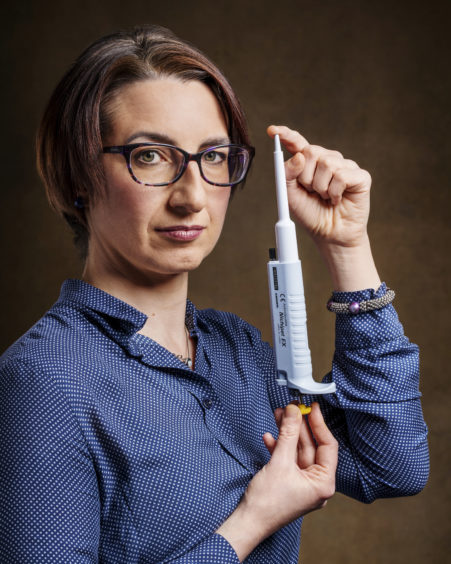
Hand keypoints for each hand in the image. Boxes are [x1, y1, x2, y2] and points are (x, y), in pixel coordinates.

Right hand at [216, 403, 337, 560]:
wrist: (248, 522)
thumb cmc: (267, 502)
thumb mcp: (280, 461)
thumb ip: (288, 433)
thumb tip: (294, 411)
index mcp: (323, 483)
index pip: (327, 446)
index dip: (319, 424)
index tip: (311, 408)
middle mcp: (316, 484)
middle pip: (311, 447)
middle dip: (299, 426)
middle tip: (292, 408)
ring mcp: (302, 484)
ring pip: (297, 451)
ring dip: (287, 434)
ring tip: (278, 416)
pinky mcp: (289, 483)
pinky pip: (288, 459)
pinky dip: (279, 447)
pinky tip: (269, 437)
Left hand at [267, 125, 380, 290]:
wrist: (330, 234)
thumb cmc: (311, 214)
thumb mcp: (290, 195)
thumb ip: (288, 175)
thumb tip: (299, 155)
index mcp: (308, 163)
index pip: (298, 143)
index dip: (287, 135)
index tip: (273, 131)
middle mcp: (327, 160)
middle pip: (311, 151)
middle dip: (306, 176)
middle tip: (312, 192)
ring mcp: (345, 166)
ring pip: (327, 164)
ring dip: (321, 187)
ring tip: (326, 197)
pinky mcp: (360, 176)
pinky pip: (342, 175)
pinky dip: (335, 192)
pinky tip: (337, 199)